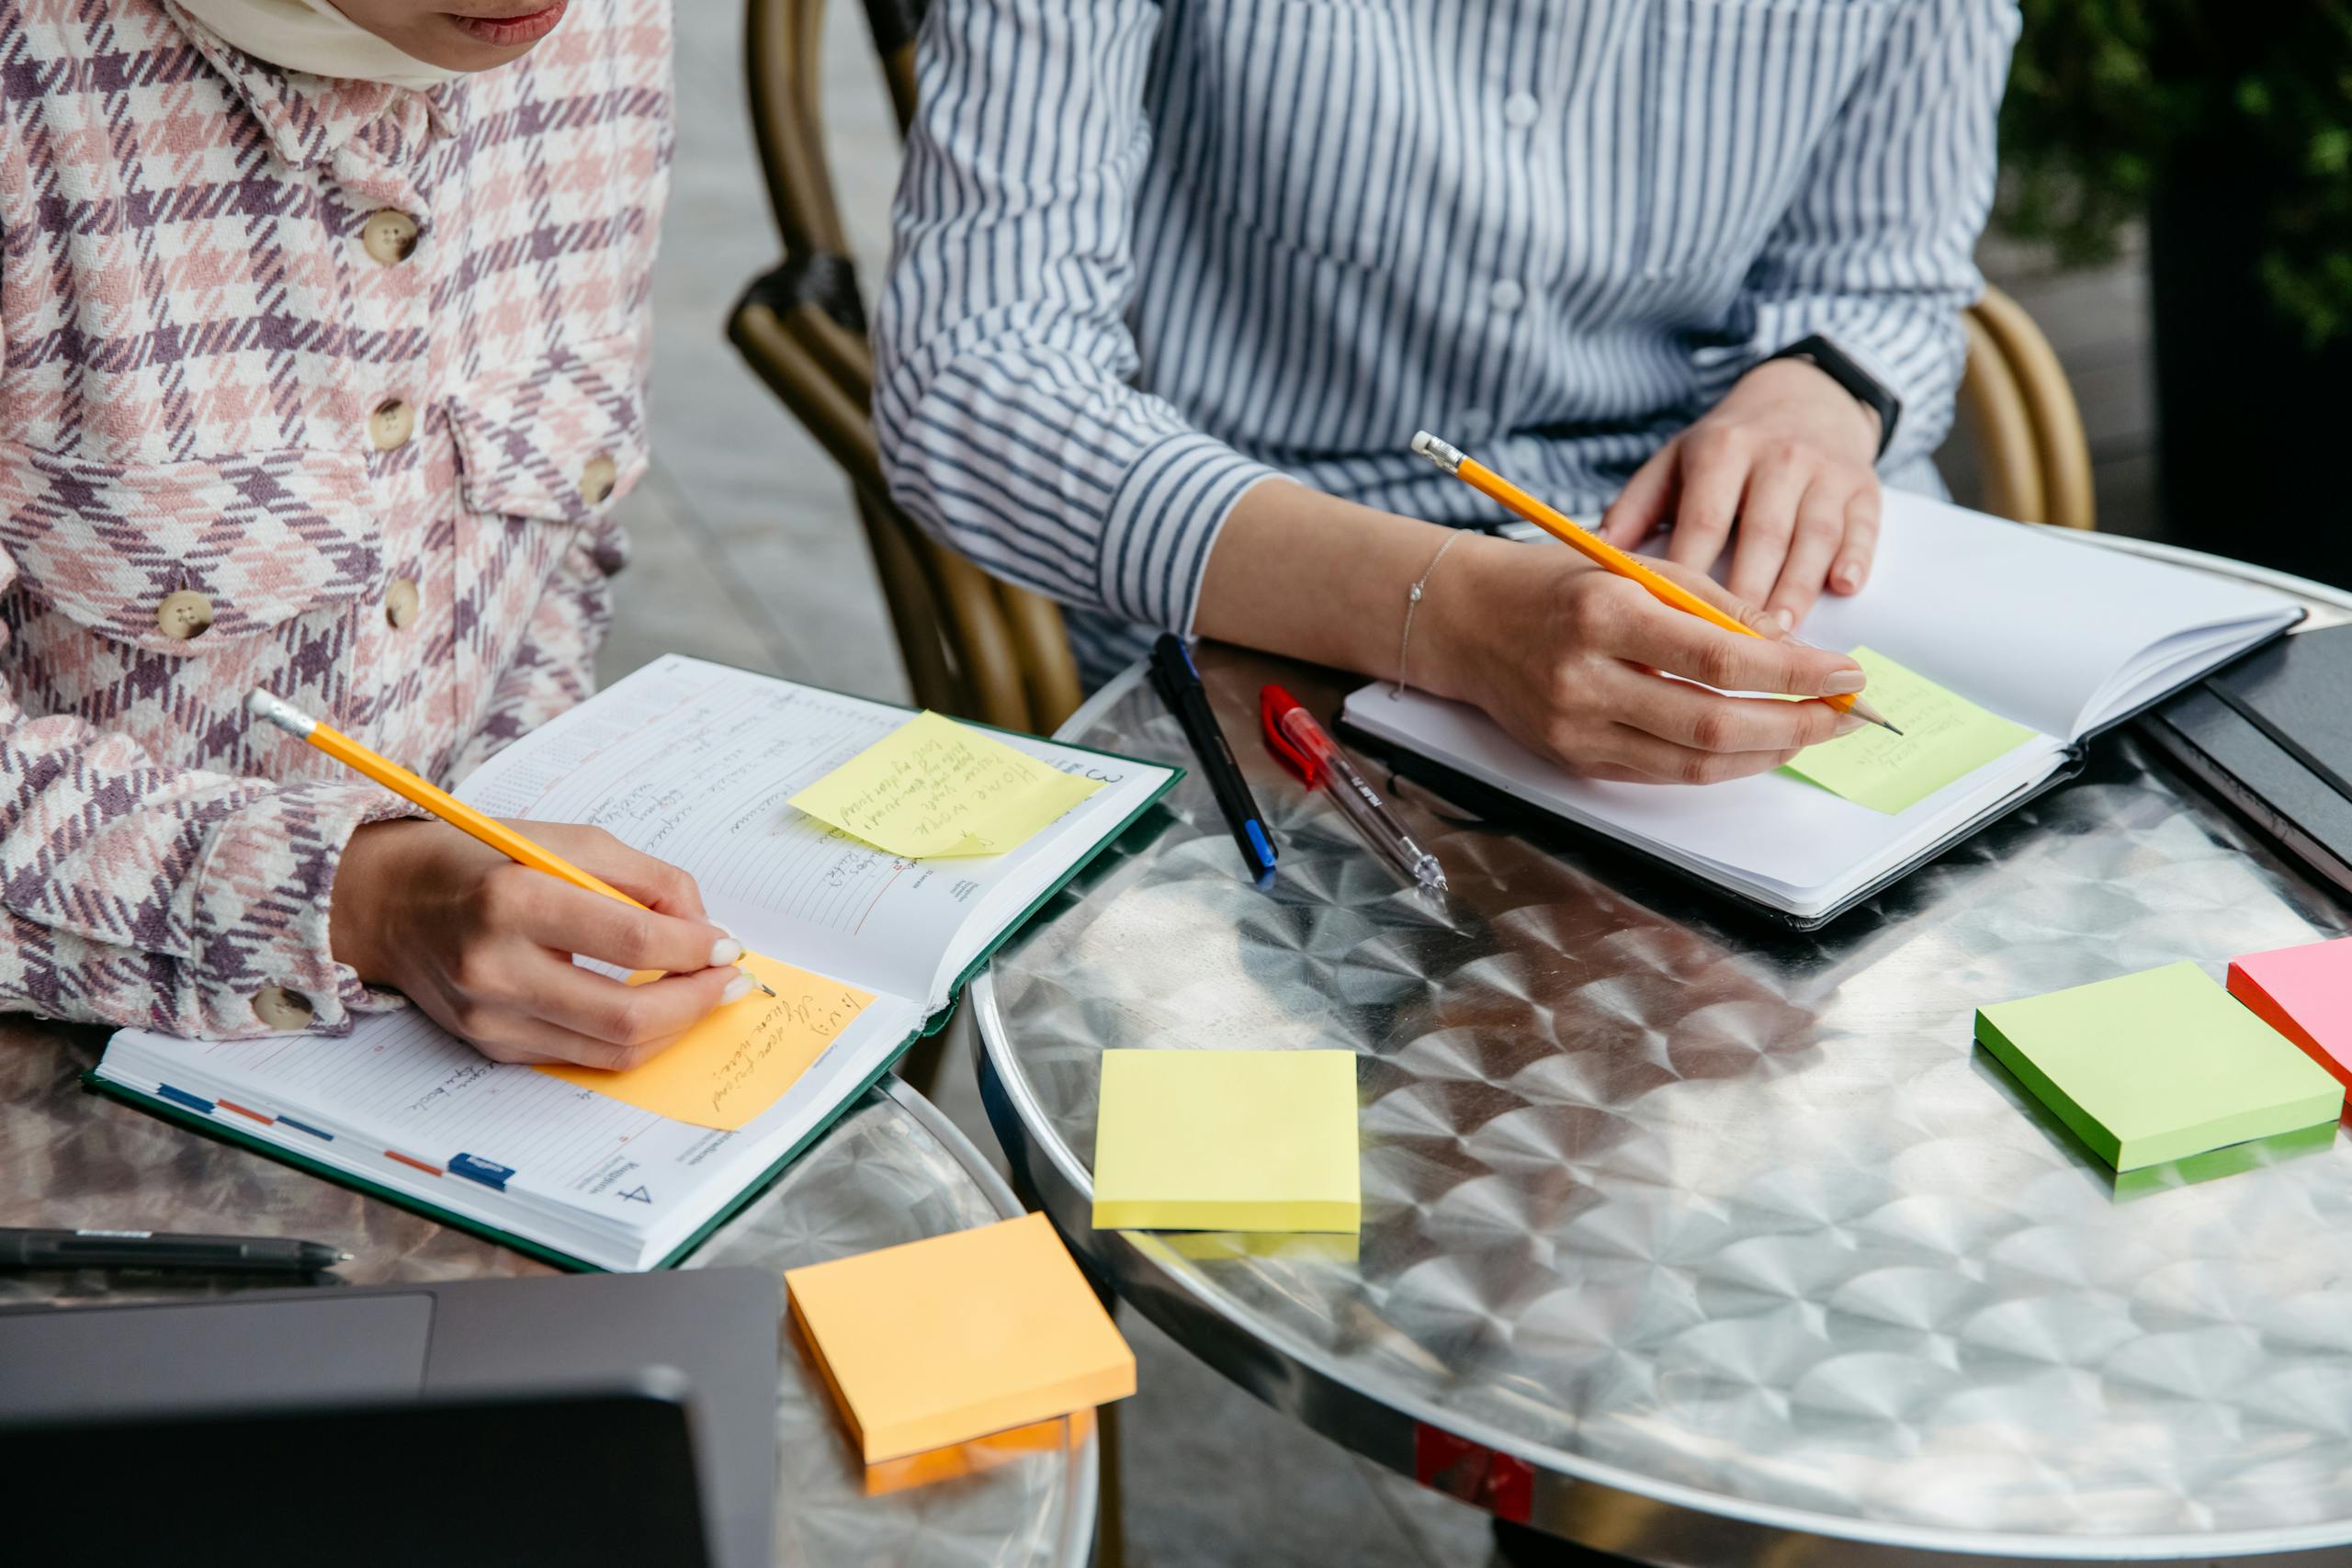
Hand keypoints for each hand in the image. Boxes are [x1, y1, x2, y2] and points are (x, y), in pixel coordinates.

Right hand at [331, 819, 751, 1066]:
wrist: (385, 901)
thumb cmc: (482, 860)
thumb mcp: (567, 840)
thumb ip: (646, 880)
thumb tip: (705, 928)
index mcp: (513, 900)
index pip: (633, 942)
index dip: (695, 948)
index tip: (727, 944)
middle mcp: (495, 968)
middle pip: (627, 1016)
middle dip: (697, 1002)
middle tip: (730, 981)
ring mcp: (490, 1018)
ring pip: (611, 1049)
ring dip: (675, 1027)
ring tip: (703, 996)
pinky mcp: (491, 1046)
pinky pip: (582, 1055)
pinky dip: (631, 1037)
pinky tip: (654, 1007)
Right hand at [1420, 537, 1870, 784]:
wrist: (1465, 622)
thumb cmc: (1556, 583)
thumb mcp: (1634, 565)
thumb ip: (1710, 602)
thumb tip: (1786, 643)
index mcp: (1603, 615)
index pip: (1719, 658)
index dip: (1793, 674)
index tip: (1845, 672)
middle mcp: (1585, 680)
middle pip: (1712, 724)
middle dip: (1794, 724)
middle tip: (1843, 714)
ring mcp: (1576, 729)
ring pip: (1693, 763)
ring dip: (1766, 753)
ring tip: (1810, 731)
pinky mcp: (1574, 760)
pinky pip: (1663, 773)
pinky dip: (1720, 762)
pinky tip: (1756, 744)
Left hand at [1596, 357, 1882, 625]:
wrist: (1804, 398)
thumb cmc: (1726, 449)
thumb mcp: (1674, 463)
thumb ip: (1636, 506)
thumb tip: (1596, 553)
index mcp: (1721, 450)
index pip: (1703, 520)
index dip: (1693, 573)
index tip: (1676, 622)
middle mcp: (1776, 457)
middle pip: (1762, 534)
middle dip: (1750, 592)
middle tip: (1735, 651)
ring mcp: (1825, 471)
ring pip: (1812, 537)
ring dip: (1798, 587)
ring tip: (1782, 639)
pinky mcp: (1863, 486)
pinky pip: (1862, 527)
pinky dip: (1855, 557)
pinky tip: (1844, 589)